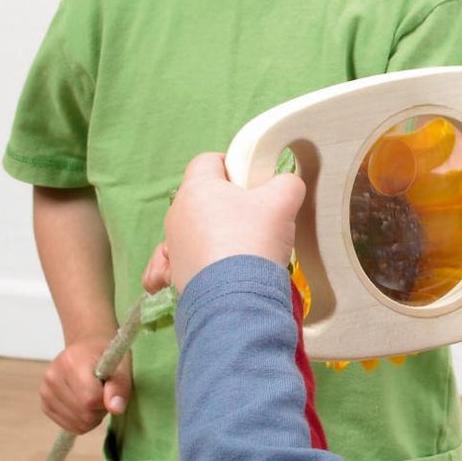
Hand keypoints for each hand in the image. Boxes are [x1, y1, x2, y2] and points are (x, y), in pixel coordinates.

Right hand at [40, 335, 131, 433]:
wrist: (88, 350)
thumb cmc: (106, 357)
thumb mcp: (121, 365)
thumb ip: (120, 385)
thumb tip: (115, 408)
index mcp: (71, 362)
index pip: (91, 398)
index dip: (107, 400)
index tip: (110, 389)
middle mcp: (52, 376)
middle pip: (84, 414)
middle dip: (100, 409)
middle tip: (104, 393)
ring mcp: (45, 391)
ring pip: (77, 423)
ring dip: (92, 416)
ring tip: (94, 396)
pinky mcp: (45, 404)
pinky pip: (69, 426)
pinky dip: (82, 421)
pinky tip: (85, 404)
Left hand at [157, 152, 305, 293]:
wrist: (236, 299)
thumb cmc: (253, 241)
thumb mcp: (283, 202)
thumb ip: (287, 183)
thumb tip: (287, 183)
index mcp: (197, 188)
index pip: (208, 161)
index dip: (232, 165)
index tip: (252, 180)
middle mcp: (177, 214)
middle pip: (203, 196)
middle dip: (227, 202)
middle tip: (256, 216)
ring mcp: (174, 246)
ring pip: (194, 229)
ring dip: (215, 233)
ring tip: (244, 248)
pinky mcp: (176, 274)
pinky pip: (177, 262)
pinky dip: (193, 262)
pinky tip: (210, 267)